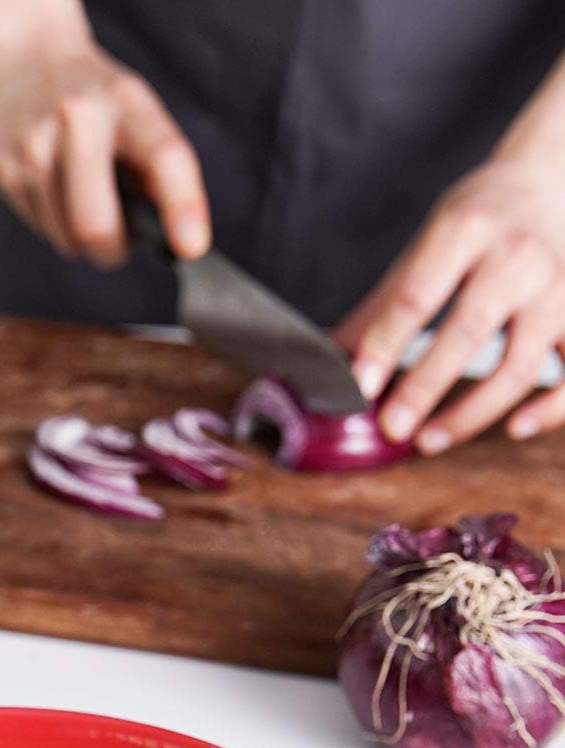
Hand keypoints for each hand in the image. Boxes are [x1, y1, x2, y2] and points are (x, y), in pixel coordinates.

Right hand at [0, 36, 208, 267]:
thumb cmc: (95, 98)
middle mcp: (76, 118)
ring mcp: (34, 145)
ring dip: (81, 240)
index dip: (182, 206)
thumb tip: (176, 235)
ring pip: (67, 239)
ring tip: (83, 200)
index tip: (191, 246)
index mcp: (124, 102)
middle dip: (113, 251)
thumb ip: (159, 168)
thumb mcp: (138, 113)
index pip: (163, 156)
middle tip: (119, 244)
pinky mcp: (6, 170)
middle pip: (96, 224)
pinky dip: (56, 225)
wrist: (28, 58)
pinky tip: (56, 190)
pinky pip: (42, 230)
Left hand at [336, 159, 564, 451]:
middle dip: (425, 386)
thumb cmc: (481, 220)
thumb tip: (331, 360)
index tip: (358, 386)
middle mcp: (516, 256)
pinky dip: (550, 409)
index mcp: (465, 229)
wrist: (553, 179)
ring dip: (472, 412)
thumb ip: (384, 306)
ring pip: (520, 365)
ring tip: (428, 440)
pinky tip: (515, 428)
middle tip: (390, 427)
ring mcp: (557, 287)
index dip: (385, 345)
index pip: (417, 295)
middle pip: (468, 332)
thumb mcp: (428, 243)